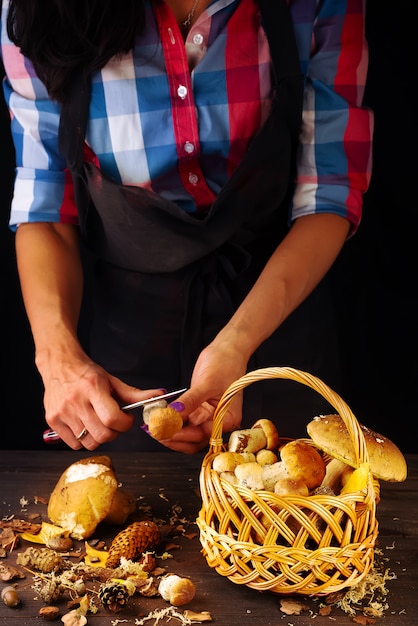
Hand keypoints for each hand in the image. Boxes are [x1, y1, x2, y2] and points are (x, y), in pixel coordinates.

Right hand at [42, 350, 164, 449]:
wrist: (59, 365)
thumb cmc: (87, 373)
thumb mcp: (112, 380)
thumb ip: (134, 394)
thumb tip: (158, 396)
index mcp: (93, 389)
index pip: (112, 418)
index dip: (124, 423)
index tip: (126, 418)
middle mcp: (76, 401)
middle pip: (102, 435)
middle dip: (114, 432)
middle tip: (113, 422)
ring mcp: (62, 413)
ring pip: (89, 442)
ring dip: (98, 437)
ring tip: (98, 423)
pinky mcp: (52, 421)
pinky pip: (74, 444)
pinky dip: (83, 439)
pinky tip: (84, 425)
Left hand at [156, 339, 247, 453]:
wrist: (228, 349)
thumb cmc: (225, 363)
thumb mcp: (206, 383)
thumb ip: (190, 402)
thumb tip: (173, 416)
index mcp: (227, 419)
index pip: (202, 435)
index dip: (182, 435)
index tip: (164, 431)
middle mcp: (218, 421)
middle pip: (194, 440)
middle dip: (174, 438)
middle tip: (155, 432)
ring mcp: (208, 416)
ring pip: (188, 433)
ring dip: (171, 431)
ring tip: (155, 427)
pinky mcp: (199, 409)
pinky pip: (185, 420)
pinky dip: (173, 421)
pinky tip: (161, 417)